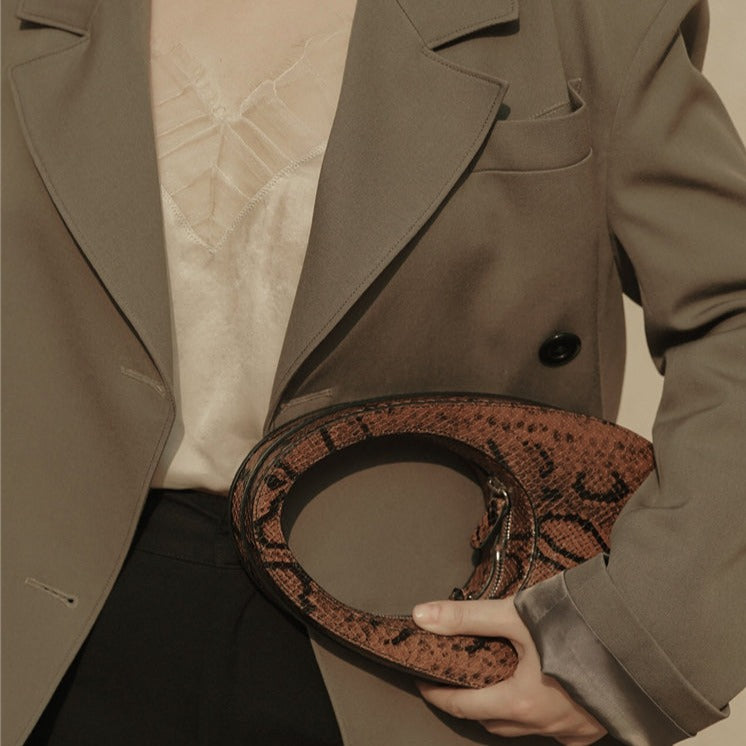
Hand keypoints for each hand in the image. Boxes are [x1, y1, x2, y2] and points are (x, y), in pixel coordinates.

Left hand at [412, 598, 606, 744]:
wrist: (642, 633)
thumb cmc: (577, 623)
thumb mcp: (514, 614)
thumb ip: (465, 616)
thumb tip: (421, 616)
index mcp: (521, 702)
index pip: (463, 706)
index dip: (437, 694)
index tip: (423, 681)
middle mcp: (545, 725)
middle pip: (492, 720)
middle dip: (469, 703)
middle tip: (456, 676)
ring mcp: (573, 730)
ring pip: (522, 727)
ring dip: (502, 708)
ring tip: (492, 678)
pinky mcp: (594, 726)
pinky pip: (554, 728)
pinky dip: (535, 712)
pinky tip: (537, 689)